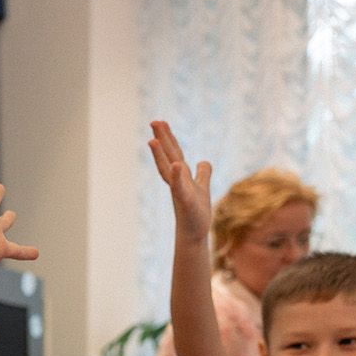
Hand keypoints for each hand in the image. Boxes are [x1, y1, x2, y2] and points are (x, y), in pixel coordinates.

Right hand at [147, 122, 211, 244]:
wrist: (194, 234)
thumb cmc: (196, 213)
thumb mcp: (202, 188)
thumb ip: (203, 174)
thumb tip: (203, 162)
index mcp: (181, 177)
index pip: (174, 153)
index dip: (167, 138)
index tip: (160, 122)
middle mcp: (177, 182)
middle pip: (169, 156)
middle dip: (162, 139)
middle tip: (154, 121)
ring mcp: (179, 191)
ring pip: (168, 170)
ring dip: (160, 156)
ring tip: (152, 140)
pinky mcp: (185, 202)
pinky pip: (180, 187)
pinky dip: (177, 176)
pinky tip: (176, 164)